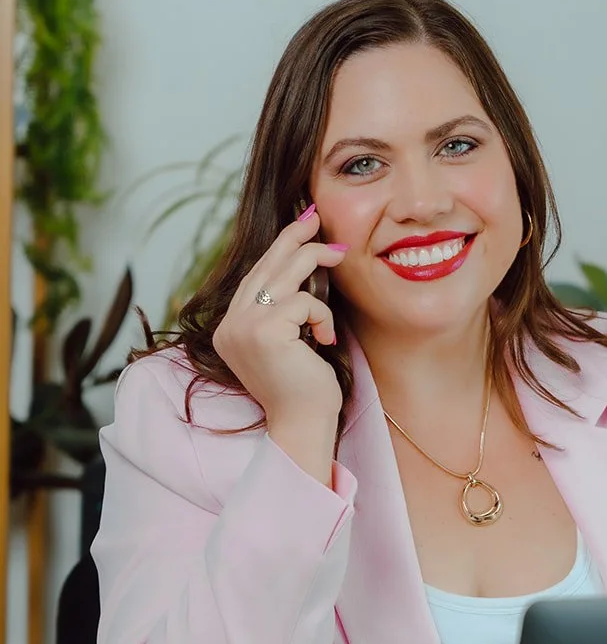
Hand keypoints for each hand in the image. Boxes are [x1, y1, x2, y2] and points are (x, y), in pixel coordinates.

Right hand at [213, 206, 347, 430]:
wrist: (303, 426)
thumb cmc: (304, 388)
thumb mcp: (287, 342)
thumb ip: (281, 310)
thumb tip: (298, 262)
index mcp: (230, 328)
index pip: (255, 277)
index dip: (278, 247)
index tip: (300, 225)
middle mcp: (230, 325)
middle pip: (265, 266)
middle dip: (294, 237)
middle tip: (316, 217)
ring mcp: (243, 327)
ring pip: (284, 274)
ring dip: (316, 262)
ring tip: (339, 256)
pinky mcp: (265, 332)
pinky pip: (303, 302)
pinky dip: (323, 316)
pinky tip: (326, 341)